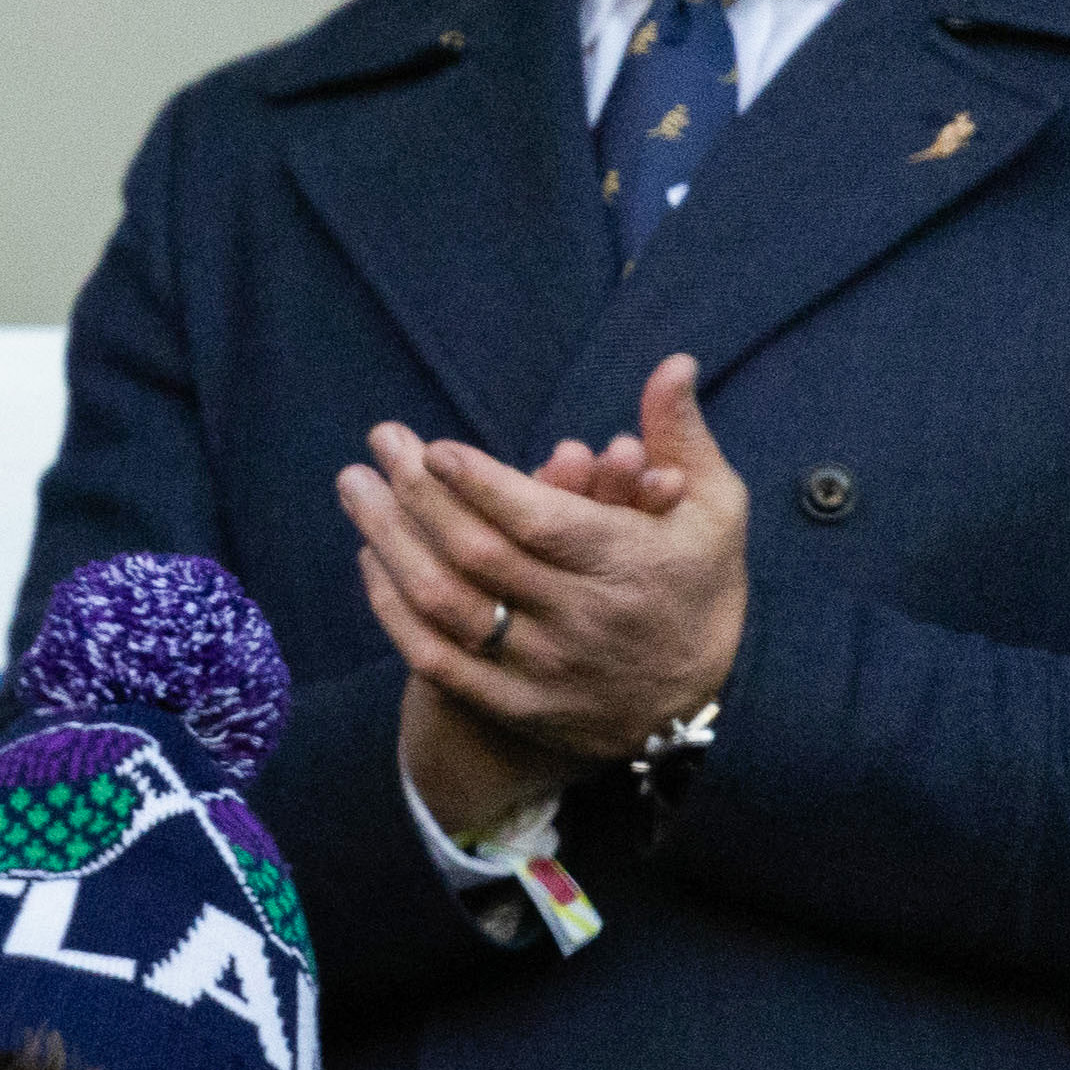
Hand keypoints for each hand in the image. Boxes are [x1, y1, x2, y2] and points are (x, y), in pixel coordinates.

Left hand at [343, 353, 745, 826]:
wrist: (691, 707)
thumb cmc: (696, 586)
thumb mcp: (713, 510)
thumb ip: (680, 437)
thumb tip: (673, 362)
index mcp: (631, 568)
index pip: (542, 523)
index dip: (482, 484)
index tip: (436, 447)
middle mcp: (582, 623)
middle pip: (480, 557)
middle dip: (419, 494)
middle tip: (380, 441)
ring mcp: (542, 671)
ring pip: (446, 604)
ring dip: (390, 540)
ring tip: (355, 486)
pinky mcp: (512, 706)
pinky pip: (435, 658)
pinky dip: (393, 607)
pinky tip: (371, 559)